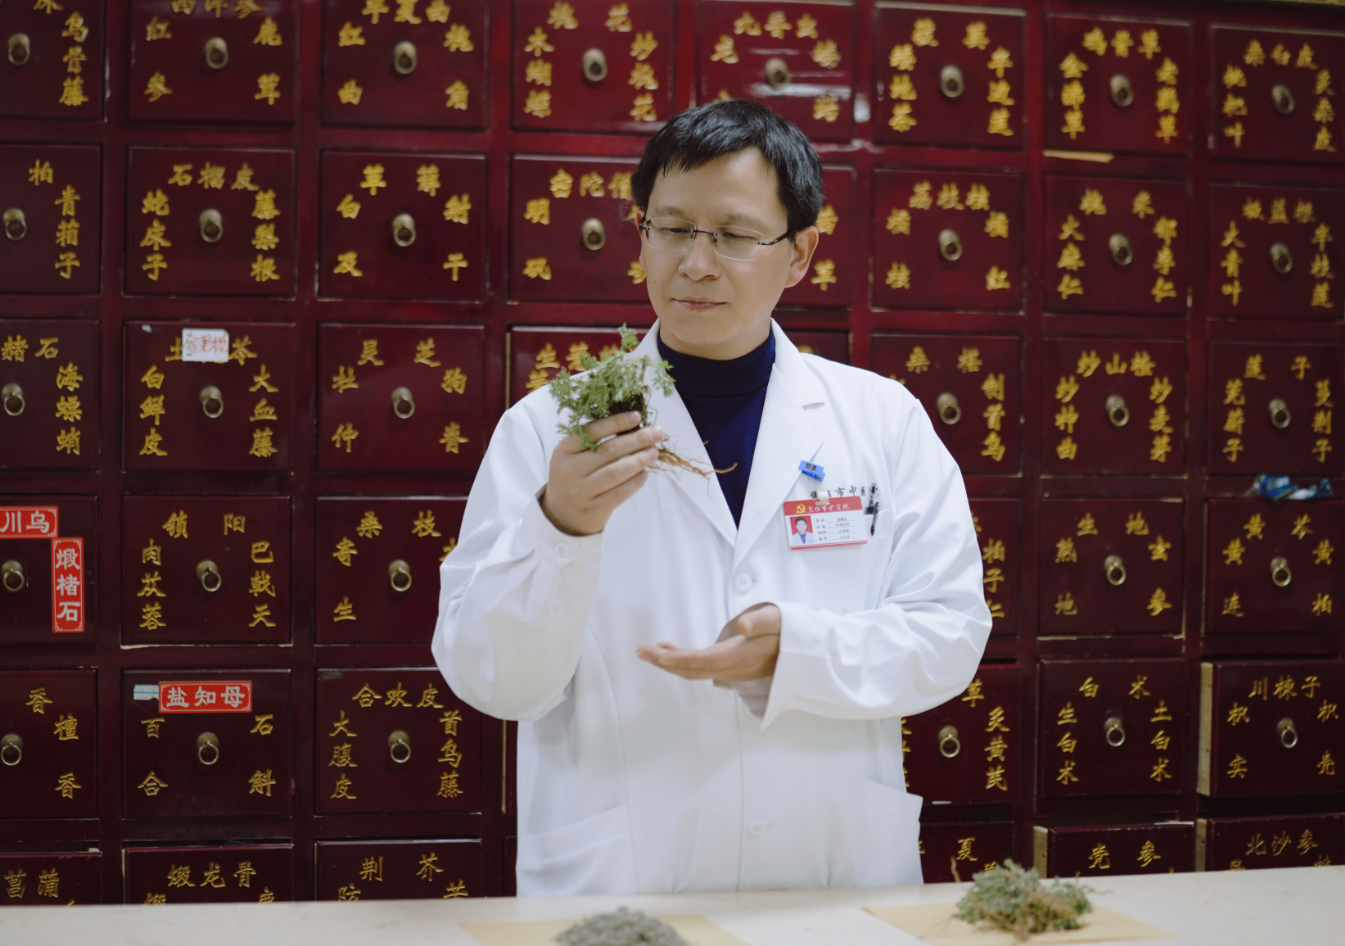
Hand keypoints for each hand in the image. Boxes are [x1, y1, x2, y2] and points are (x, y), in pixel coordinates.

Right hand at [541, 412, 664, 536]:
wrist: (561, 515)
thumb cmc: (573, 478)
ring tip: (654, 452)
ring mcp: (583, 491)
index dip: (616, 422)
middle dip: (637, 439)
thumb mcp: (572, 456)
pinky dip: (636, 481)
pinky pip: (621, 492)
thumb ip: (592, 442)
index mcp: (564, 451)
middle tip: (657, 433)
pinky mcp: (595, 509)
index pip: (592, 431)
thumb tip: (631, 426)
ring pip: (617, 471)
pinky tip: (645, 473)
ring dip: (639, 460)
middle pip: (610, 450)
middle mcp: (571, 470)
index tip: (637, 417)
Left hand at [637, 603, 781, 682]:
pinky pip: (702, 668)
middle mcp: (734, 667)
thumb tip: (741, 626)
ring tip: (649, 652)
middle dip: (665, 663)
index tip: (654, 652)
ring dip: (671, 663)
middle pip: (693, 670)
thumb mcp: (778, 619)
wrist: (807, 648)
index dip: (676, 659)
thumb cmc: (791, 628)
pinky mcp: (732, 666)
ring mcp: (732, 670)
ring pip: (695, 671)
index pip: (701, 661)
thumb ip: (760, 622)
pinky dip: (682, 661)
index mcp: (741, 656)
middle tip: (641, 652)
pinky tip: (670, 650)